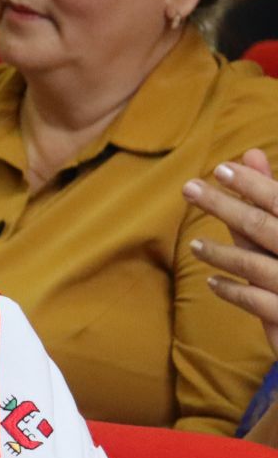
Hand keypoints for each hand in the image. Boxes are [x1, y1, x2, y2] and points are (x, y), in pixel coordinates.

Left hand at [184, 150, 277, 356]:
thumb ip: (271, 198)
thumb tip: (250, 155)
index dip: (254, 184)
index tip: (220, 169)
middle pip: (263, 227)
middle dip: (223, 206)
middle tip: (189, 188)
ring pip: (256, 266)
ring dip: (221, 254)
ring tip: (195, 246)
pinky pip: (259, 303)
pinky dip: (233, 291)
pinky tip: (212, 282)